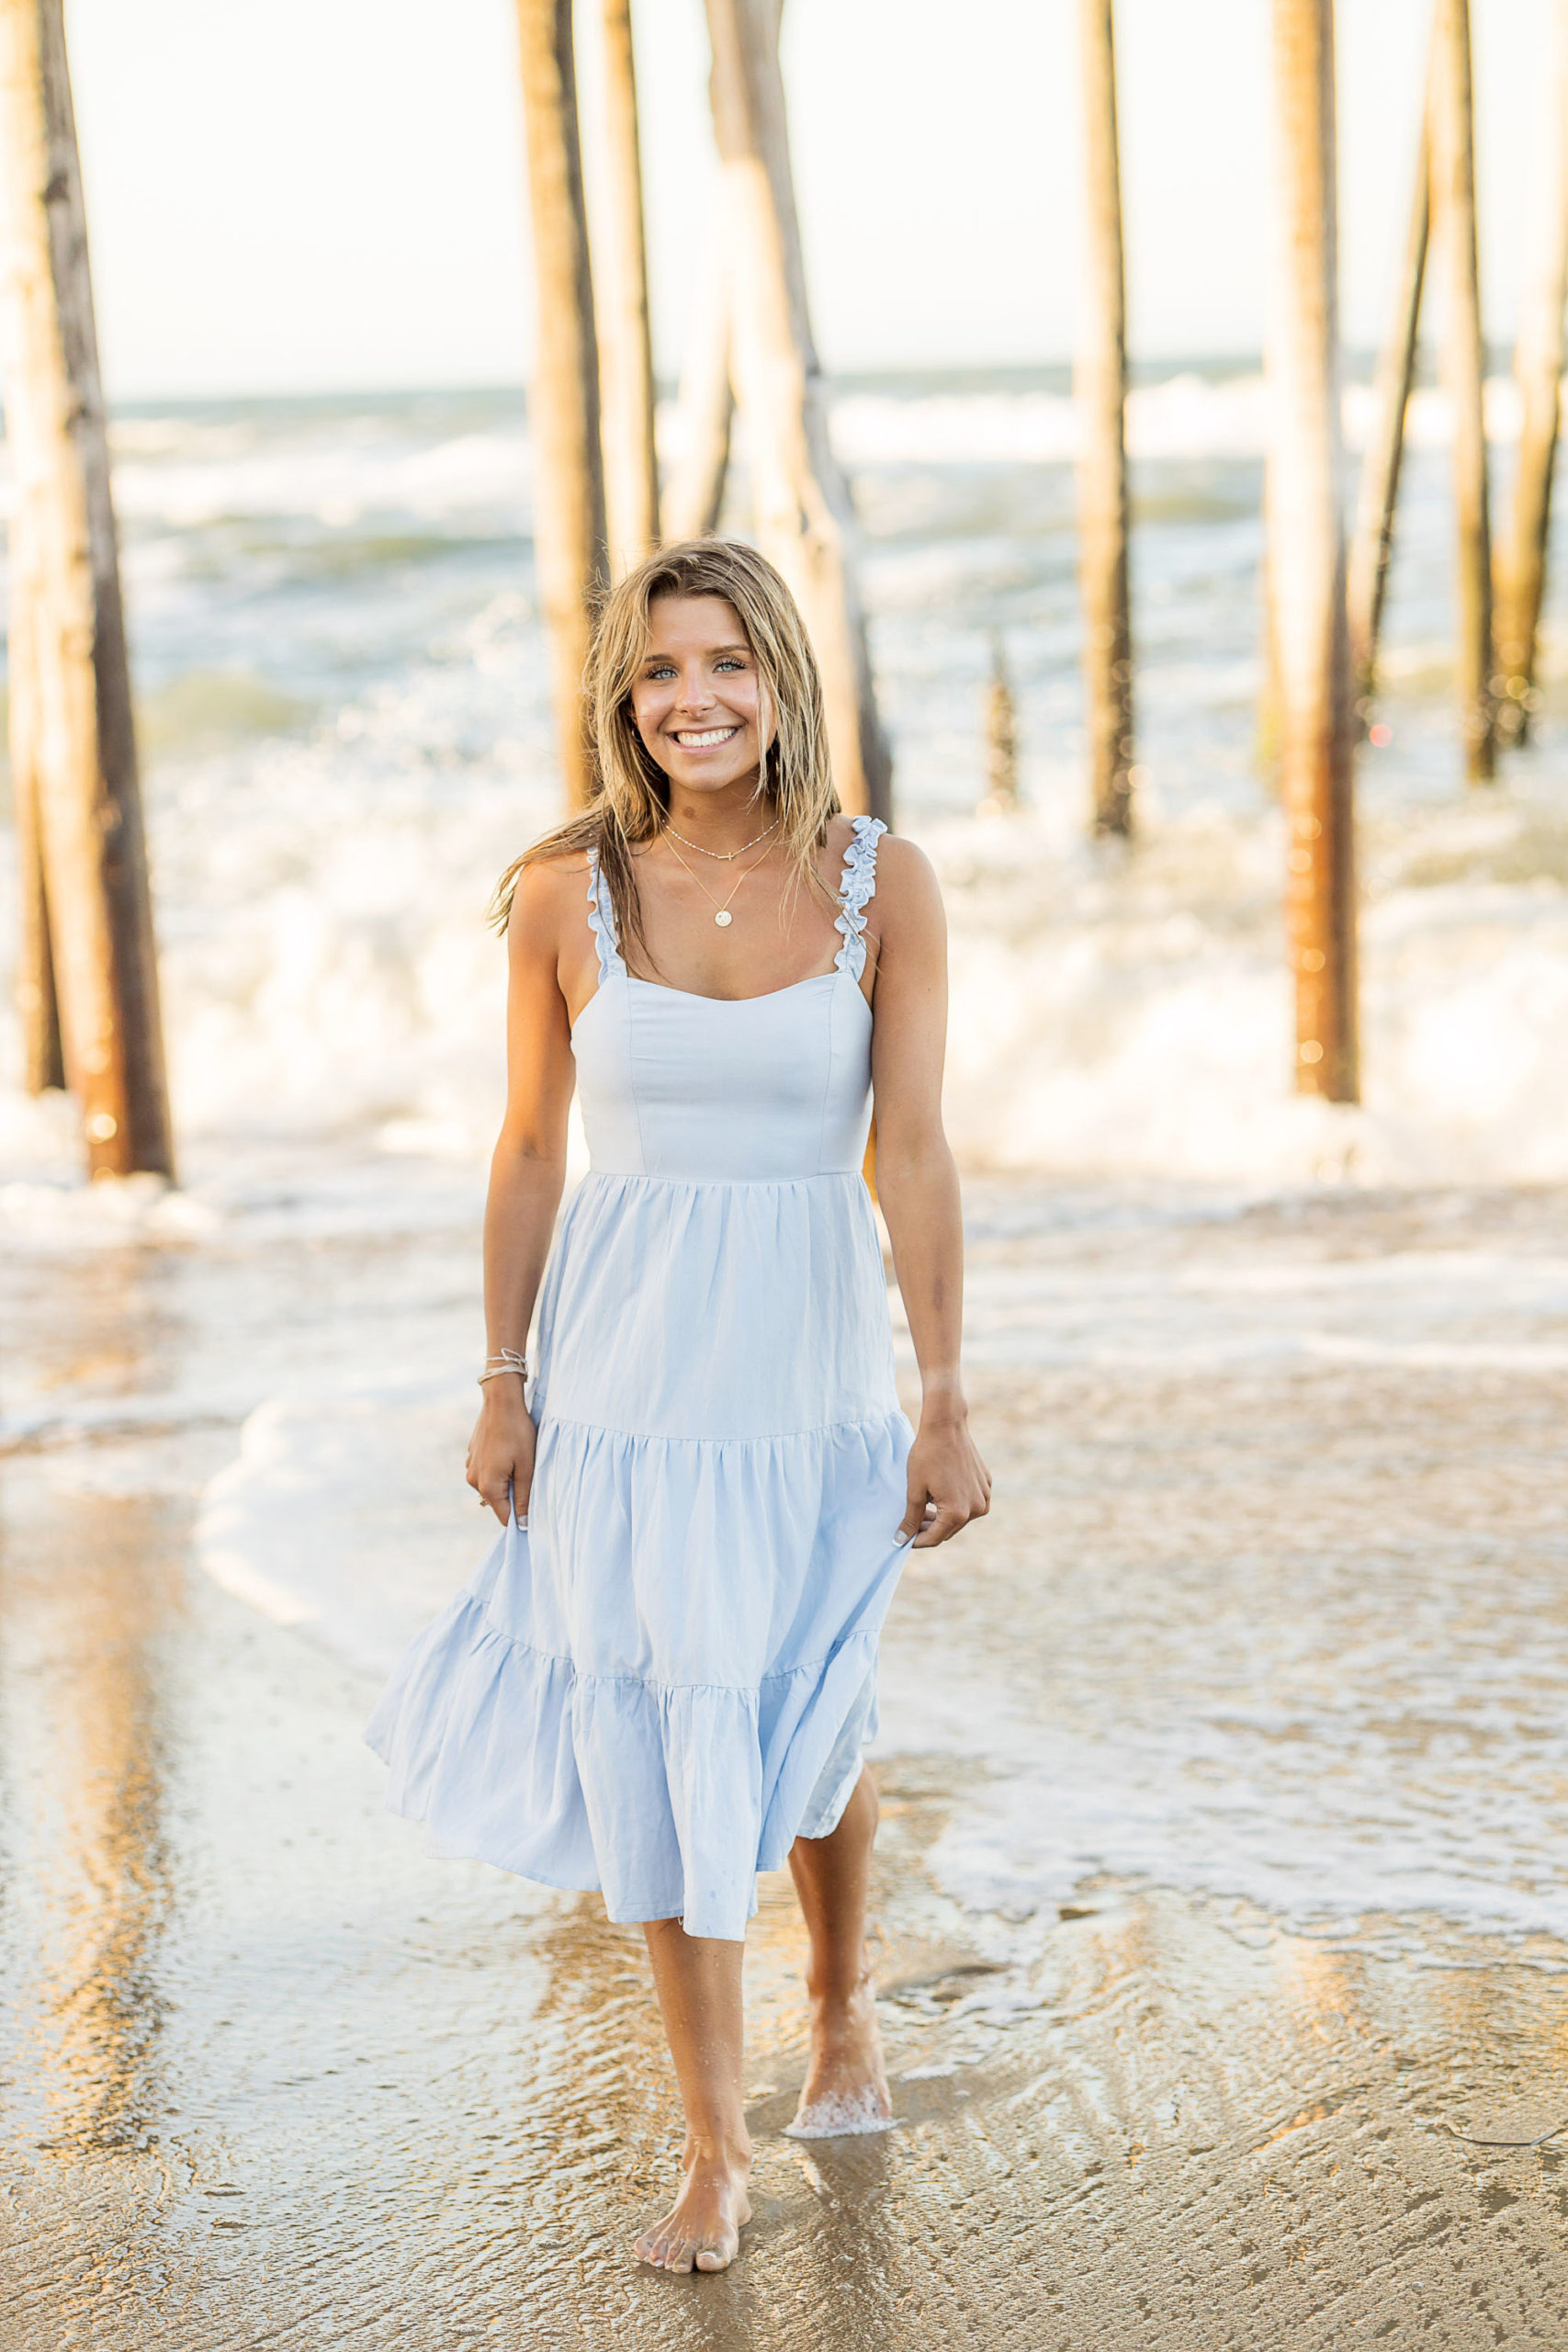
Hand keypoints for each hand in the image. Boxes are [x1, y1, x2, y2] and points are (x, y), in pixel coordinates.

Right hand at [466, 1381, 536, 1526]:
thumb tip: (522, 1524)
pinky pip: (487, 1472)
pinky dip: (498, 1468)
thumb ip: (524, 1497)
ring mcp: (470, 1468)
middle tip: (528, 1474)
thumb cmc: (518, 1433)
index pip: (504, 1517)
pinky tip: (507, 1451)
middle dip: (514, 1495)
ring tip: (518, 1459)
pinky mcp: (471, 1457)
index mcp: (488, 1486)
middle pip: (498, 1501)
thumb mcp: (527, 1466)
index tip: (534, 1508)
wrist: (500, 1401)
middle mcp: (474, 1481)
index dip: (520, 1517)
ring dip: (506, 1480)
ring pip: (492, 1486)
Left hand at [896, 1409, 990, 1548]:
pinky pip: (969, 1503)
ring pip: (959, 1519)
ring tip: (921, 1510)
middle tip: (909, 1523)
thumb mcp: (914, 1490)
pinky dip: (954, 1504)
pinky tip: (938, 1495)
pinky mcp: (986, 1485)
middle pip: (948, 1530)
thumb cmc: (927, 1456)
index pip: (934, 1538)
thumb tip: (901, 1541)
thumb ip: (910, 1518)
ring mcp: (984, 1497)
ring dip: (941, 1518)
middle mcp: (977, 1509)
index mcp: (958, 1513)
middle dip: (928, 1530)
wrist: (946, 1426)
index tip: (902, 1539)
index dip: (916, 1541)